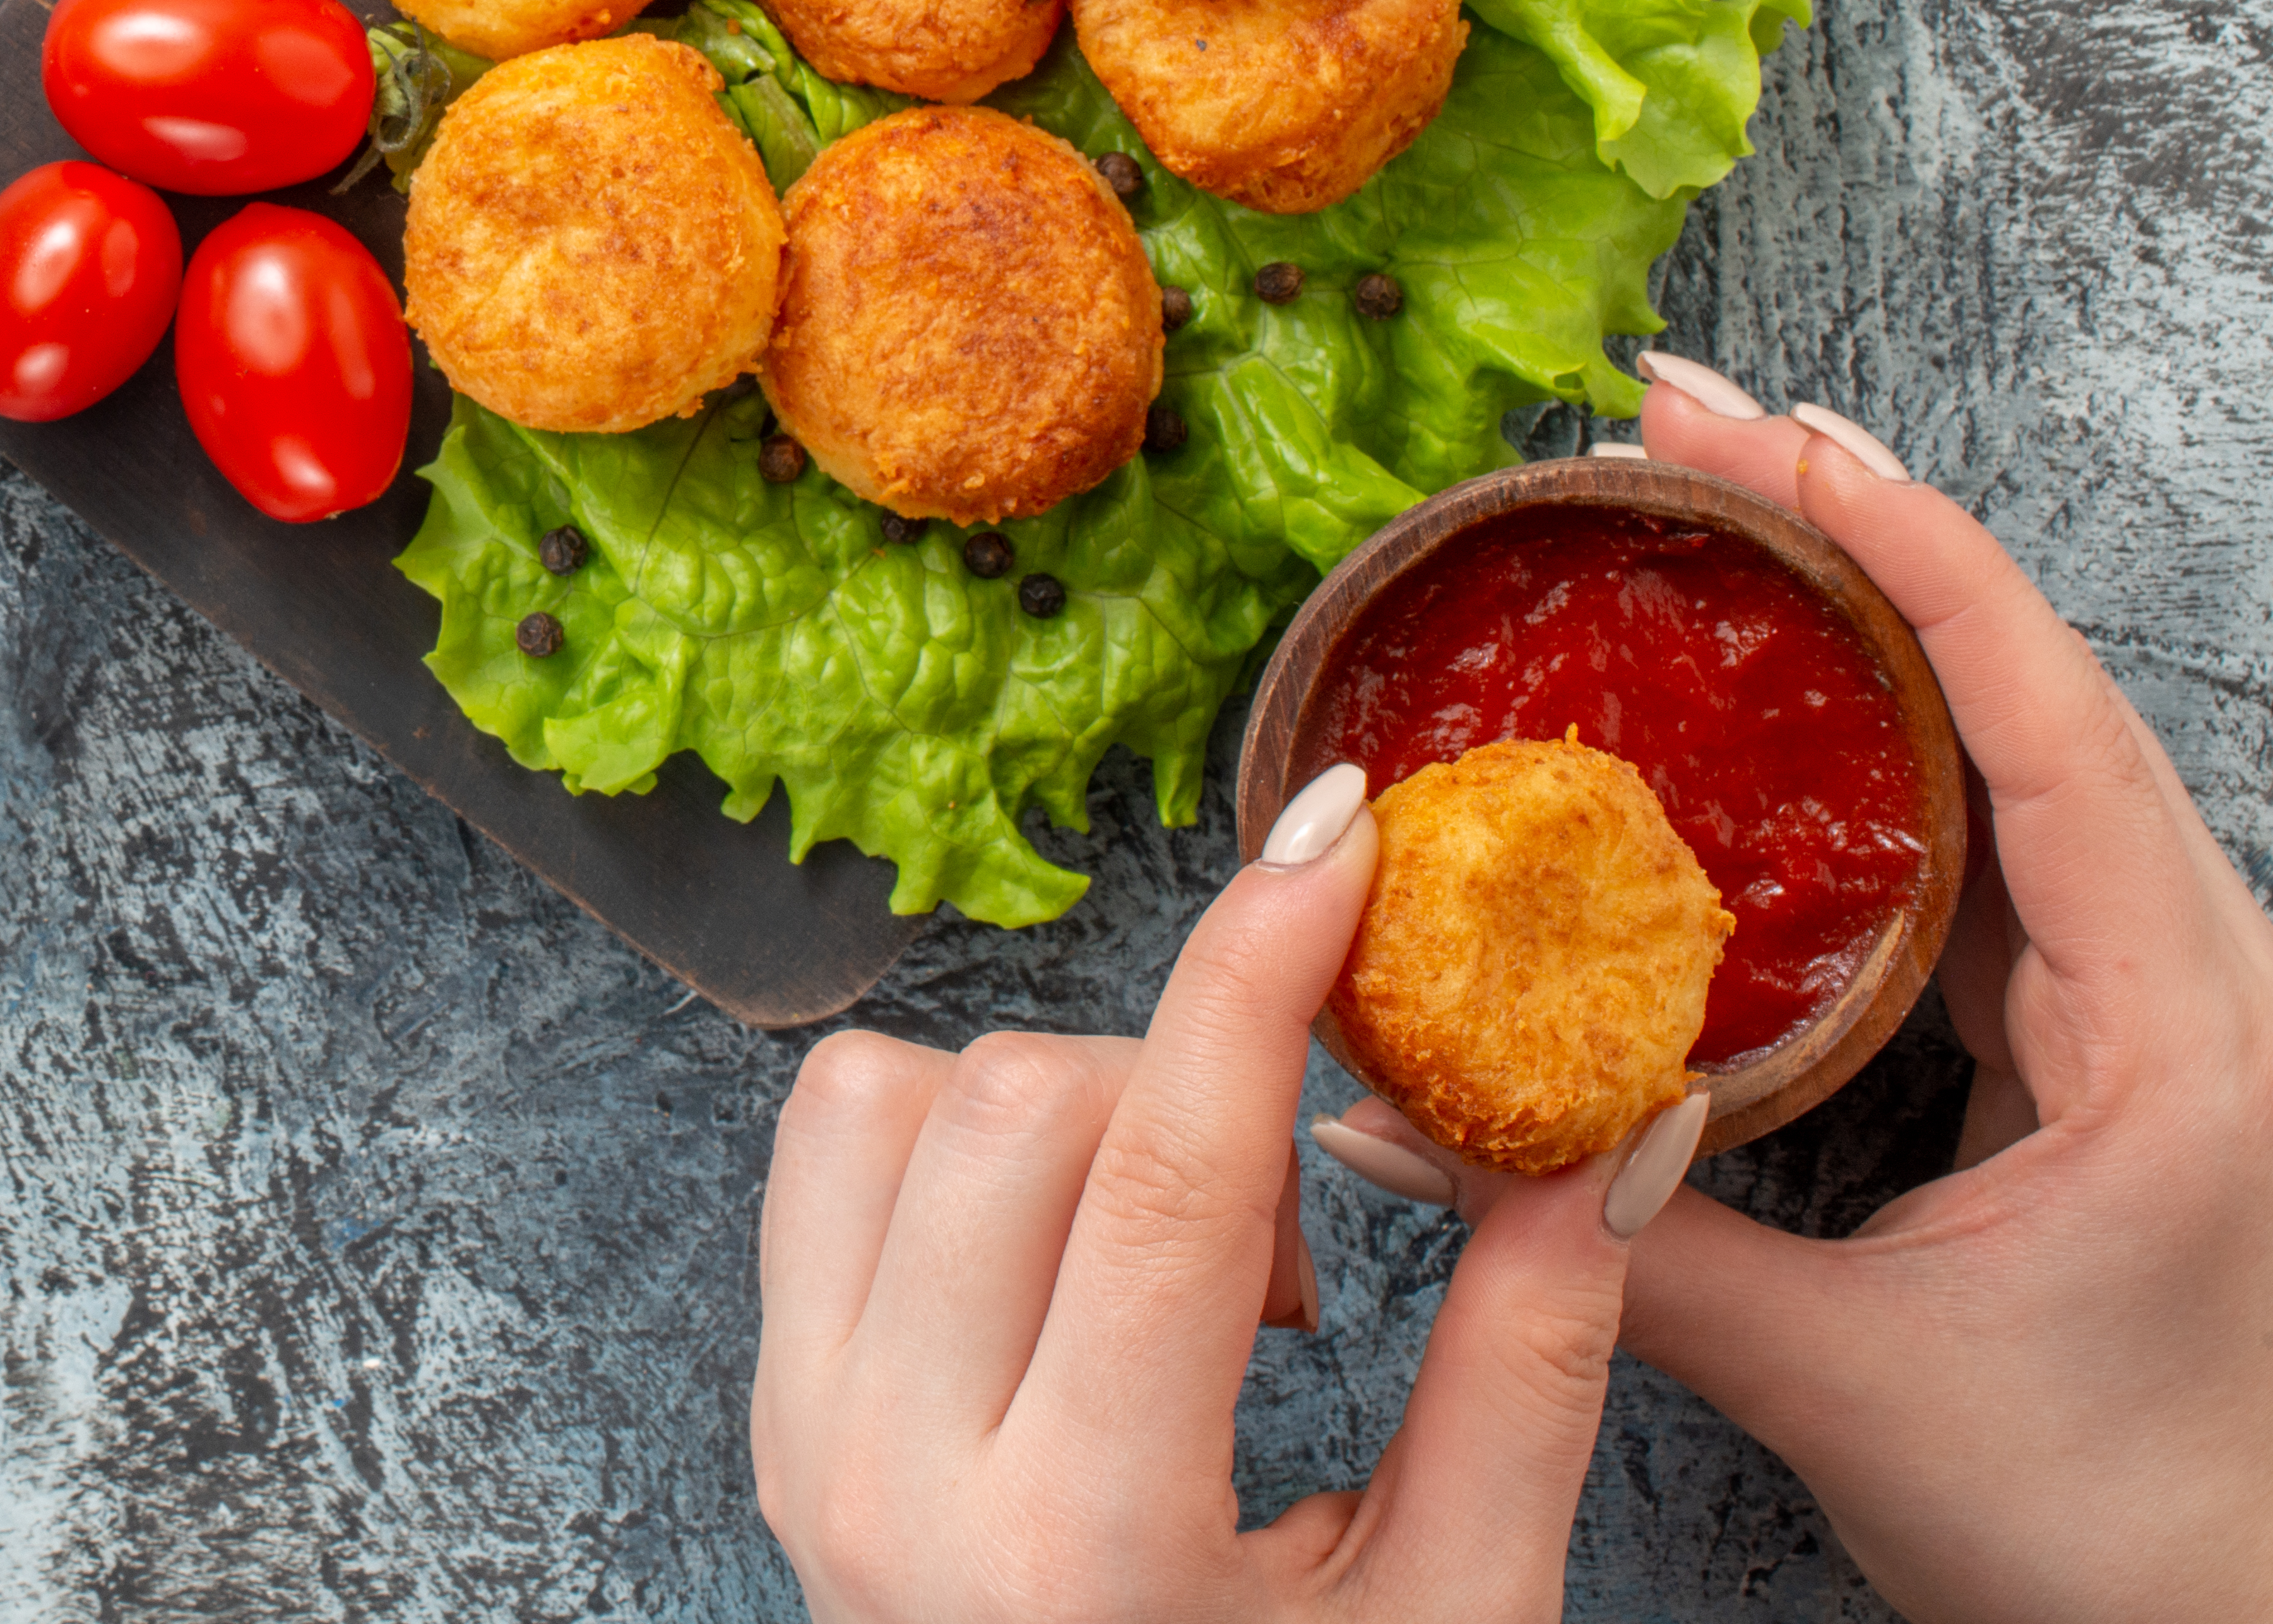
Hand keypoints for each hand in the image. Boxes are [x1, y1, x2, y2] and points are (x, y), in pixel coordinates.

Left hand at [754, 762, 1707, 1620]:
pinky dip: (954, 1144)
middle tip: (1284, 1271)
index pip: (1157, 1169)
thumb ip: (1533, 1369)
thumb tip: (1609, 1139)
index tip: (1336, 836)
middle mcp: (894, 1477)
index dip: (1256, 969)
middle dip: (1190, 1103)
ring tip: (1173, 1287)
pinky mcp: (773, 1405)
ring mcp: (802, 1437)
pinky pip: (826, 1150)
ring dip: (1062, 1117)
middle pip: (1028, 1106)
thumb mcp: (1454, 1615)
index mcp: (1081, 1546)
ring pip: (895, 1097)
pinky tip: (1065, 1269)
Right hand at [1635, 374, 2272, 1616]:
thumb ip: (1610, 1253)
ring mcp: (2152, 995)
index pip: (2039, 717)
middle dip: (1848, 526)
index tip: (1762, 432)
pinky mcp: (2098, 1034)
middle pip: (2018, 683)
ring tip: (1703, 497)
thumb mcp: (1850, 1385)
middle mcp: (2192, 976)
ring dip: (1857, 608)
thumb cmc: (2113, 1527)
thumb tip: (1381, 1125)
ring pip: (2004, 742)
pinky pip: (1981, 829)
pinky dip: (1871, 725)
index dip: (1903, 551)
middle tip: (1675, 415)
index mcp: (2180, 1028)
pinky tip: (1762, 680)